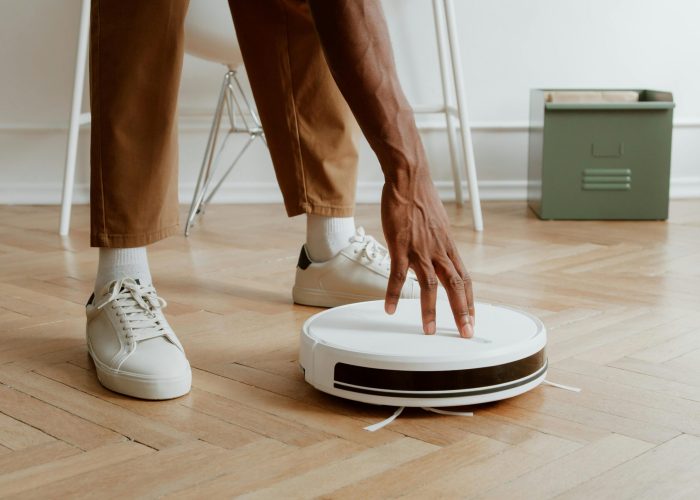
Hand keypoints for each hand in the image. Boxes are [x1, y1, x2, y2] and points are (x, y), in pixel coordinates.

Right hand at [381, 168, 474, 337]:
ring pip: (430, 286)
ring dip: (430, 310)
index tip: (472, 316)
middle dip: (462, 312)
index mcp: (448, 247)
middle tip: (465, 332)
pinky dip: (394, 294)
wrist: (409, 180)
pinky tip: (390, 307)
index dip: (469, 299)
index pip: (465, 278)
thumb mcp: (437, 225)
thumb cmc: (421, 199)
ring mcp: (421, 250)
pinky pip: (398, 276)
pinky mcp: (401, 247)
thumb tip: (437, 254)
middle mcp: (439, 251)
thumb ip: (438, 243)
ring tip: (430, 330)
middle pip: (455, 286)